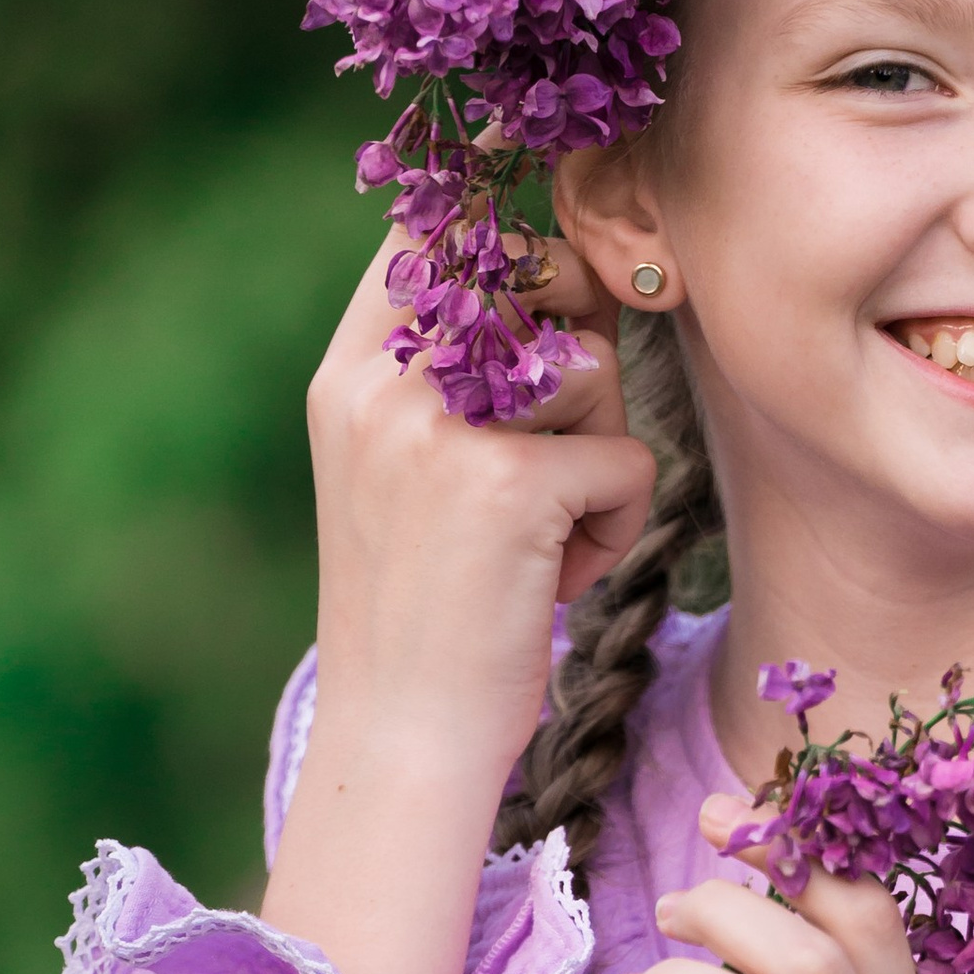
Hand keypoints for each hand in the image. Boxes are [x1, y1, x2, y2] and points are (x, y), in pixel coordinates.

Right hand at [263, 227, 654, 973]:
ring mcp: (440, 430)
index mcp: (348, 375)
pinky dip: (616, 531)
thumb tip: (587, 286)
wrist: (404, 739)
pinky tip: (563, 583)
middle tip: (563, 447)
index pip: (435, 234)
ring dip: (600, 455)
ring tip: (550, 540)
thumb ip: (462, 381)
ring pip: (590, 367)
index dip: (518, 252)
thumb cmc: (429, 612)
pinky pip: (625, 459)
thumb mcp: (408, 475)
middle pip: (533, 280)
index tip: (558, 308)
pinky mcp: (509, 487)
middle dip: (582, 353)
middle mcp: (382, 386)